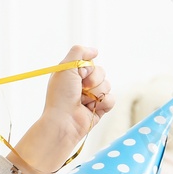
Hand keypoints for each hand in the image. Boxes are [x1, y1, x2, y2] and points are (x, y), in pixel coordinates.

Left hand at [8, 45, 113, 173]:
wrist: (63, 122)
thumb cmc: (61, 96)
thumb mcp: (65, 67)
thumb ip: (78, 52)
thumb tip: (95, 51)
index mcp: (73, 74)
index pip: (91, 63)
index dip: (87, 69)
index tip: (78, 76)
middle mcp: (82, 85)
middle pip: (101, 72)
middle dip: (93, 80)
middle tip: (81, 89)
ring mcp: (92, 97)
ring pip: (107, 85)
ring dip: (96, 92)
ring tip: (84, 102)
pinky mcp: (100, 109)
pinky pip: (111, 99)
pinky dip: (104, 102)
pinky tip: (92, 108)